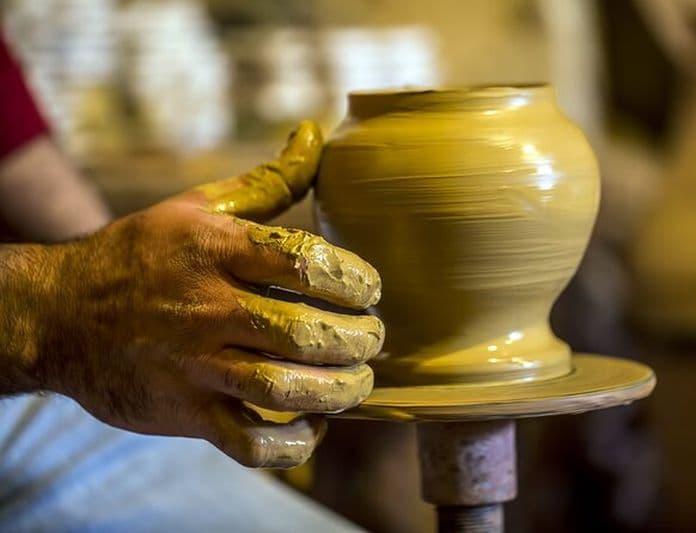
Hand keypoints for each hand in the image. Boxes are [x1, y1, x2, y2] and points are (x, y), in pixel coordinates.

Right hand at [26, 122, 383, 467]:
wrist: (58, 314)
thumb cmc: (141, 254)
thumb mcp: (196, 206)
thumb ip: (267, 180)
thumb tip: (314, 134)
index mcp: (213, 249)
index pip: (303, 261)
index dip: (354, 279)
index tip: (371, 289)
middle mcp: (204, 307)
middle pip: (302, 330)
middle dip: (356, 340)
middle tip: (374, 338)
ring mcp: (191, 364)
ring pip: (282, 388)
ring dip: (338, 391)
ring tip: (359, 382)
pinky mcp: (182, 412)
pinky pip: (246, 443)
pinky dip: (291, 444)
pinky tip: (314, 426)